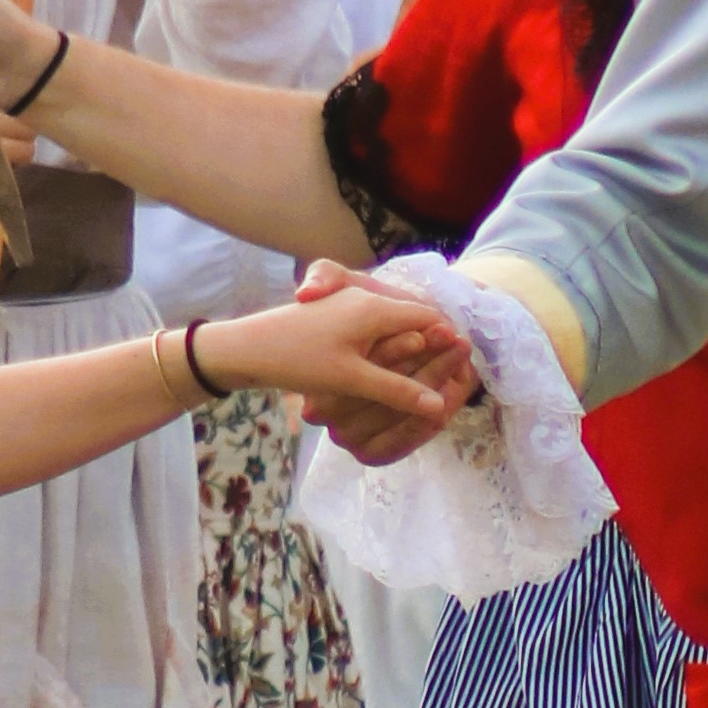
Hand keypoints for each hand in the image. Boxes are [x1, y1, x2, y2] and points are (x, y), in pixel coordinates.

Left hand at [205, 280, 478, 443]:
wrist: (245, 348)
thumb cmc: (297, 359)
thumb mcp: (351, 378)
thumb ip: (397, 389)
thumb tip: (437, 407)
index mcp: (375, 307)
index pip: (429, 319)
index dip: (449, 344)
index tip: (462, 373)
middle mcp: (367, 300)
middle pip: (415, 321)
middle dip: (435, 350)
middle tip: (456, 380)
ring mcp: (352, 307)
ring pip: (396, 327)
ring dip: (412, 354)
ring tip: (427, 383)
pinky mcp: (339, 319)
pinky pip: (376, 332)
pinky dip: (389, 355)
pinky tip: (388, 380)